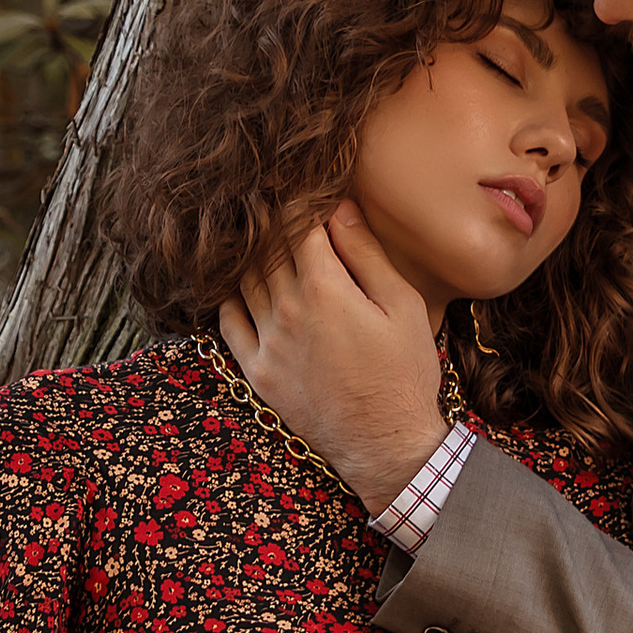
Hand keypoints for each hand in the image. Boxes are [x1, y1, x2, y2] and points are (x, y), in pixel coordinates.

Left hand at [221, 201, 446, 510]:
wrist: (386, 445)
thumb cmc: (404, 373)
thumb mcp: (401, 305)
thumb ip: (366, 254)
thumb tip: (339, 208)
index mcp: (324, 289)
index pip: (297, 225)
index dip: (297, 201)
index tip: (300, 187)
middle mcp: (286, 311)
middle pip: (266, 248)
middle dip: (270, 220)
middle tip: (270, 200)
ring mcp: (266, 343)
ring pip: (244, 279)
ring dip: (248, 253)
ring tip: (256, 234)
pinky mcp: (256, 371)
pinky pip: (228, 321)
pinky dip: (230, 295)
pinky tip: (240, 284)